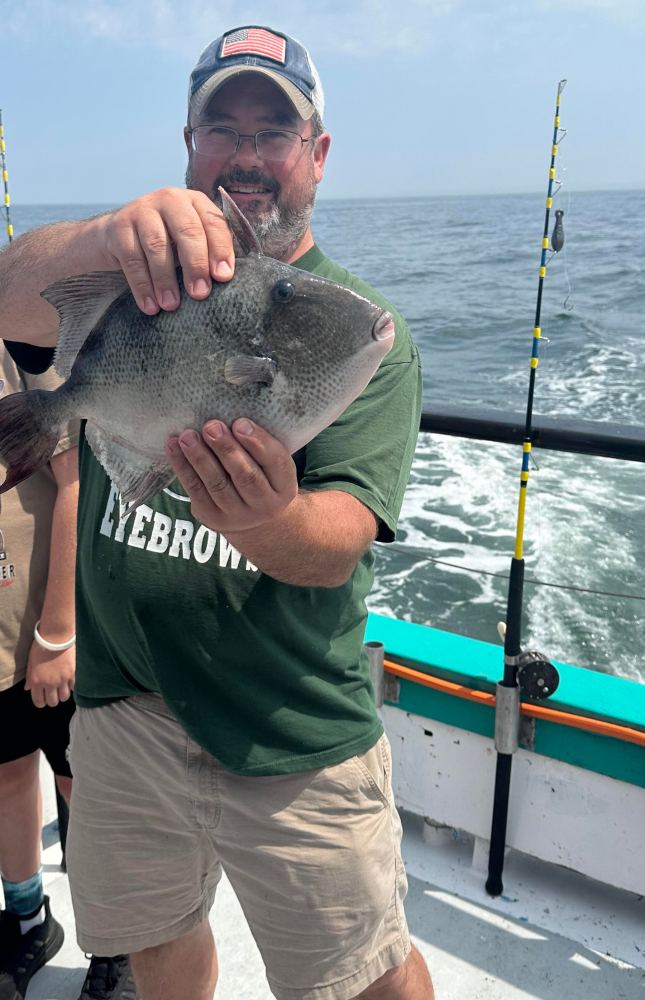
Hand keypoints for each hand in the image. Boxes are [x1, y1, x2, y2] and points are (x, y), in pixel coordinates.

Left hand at [25, 641, 74, 707]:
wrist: (56, 636)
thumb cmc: (41, 648)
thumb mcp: (31, 663)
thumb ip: (30, 678)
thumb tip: (28, 688)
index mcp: (36, 681)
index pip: (39, 702)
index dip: (41, 702)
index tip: (44, 699)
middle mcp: (49, 683)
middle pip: (53, 702)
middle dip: (52, 699)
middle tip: (53, 693)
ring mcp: (62, 679)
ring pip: (64, 697)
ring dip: (63, 694)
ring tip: (62, 688)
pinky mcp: (73, 674)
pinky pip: (74, 688)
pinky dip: (72, 687)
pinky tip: (70, 681)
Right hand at [95, 187, 234, 314]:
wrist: (116, 235)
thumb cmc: (166, 242)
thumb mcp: (189, 242)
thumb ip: (209, 252)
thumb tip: (224, 278)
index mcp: (194, 201)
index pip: (213, 222)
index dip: (220, 249)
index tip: (224, 277)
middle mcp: (168, 199)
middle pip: (187, 230)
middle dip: (195, 264)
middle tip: (200, 293)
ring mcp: (141, 210)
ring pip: (157, 245)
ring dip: (166, 279)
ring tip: (172, 305)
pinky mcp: (119, 228)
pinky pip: (132, 259)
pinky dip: (142, 286)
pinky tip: (150, 306)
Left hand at [166, 419, 297, 533]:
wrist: (253, 517)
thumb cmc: (260, 475)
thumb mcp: (270, 464)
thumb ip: (258, 444)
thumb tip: (230, 414)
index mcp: (284, 486)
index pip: (276, 462)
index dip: (258, 442)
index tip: (239, 422)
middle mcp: (265, 505)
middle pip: (246, 476)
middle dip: (226, 449)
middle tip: (211, 426)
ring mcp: (238, 515)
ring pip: (218, 484)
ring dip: (200, 458)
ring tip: (187, 436)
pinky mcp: (212, 517)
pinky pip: (196, 491)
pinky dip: (183, 468)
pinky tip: (174, 447)